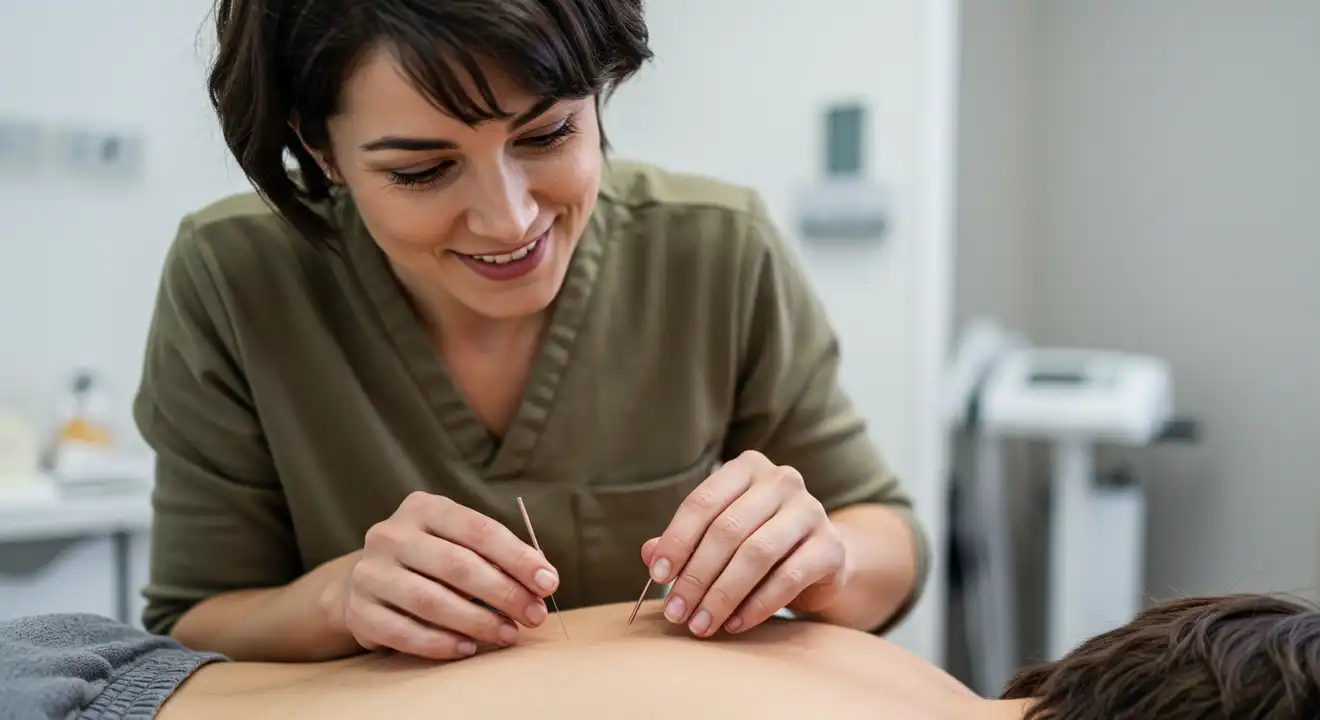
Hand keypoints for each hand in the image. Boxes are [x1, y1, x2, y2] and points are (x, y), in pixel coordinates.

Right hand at [340, 492, 559, 659]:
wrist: (367, 583)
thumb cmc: (431, 562)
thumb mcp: (459, 544)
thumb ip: (496, 557)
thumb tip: (542, 580)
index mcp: (423, 508)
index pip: (478, 529)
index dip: (517, 557)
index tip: (548, 582)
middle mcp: (391, 534)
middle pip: (457, 565)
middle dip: (503, 593)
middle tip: (533, 615)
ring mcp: (370, 572)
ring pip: (430, 600)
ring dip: (477, 621)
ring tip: (508, 635)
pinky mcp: (358, 610)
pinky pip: (404, 631)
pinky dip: (440, 643)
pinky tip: (469, 648)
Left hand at [641, 450, 849, 637]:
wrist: (821, 558)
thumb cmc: (759, 541)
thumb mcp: (720, 535)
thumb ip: (686, 540)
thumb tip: (647, 554)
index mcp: (747, 467)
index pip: (702, 502)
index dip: (676, 540)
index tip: (656, 576)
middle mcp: (782, 480)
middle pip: (727, 530)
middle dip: (695, 576)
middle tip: (676, 611)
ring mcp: (811, 511)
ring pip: (756, 554)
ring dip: (722, 594)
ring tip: (701, 623)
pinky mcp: (831, 547)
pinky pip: (787, 578)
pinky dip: (756, 605)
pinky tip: (735, 623)